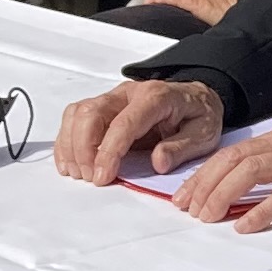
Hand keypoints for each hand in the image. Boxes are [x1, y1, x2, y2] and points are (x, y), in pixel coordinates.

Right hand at [56, 76, 224, 184]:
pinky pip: (75, 118)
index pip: (124, 122)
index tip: (102, 176)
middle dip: (84, 149)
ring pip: (78, 114)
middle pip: (91, 113)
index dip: (109, 151)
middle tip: (92, 177)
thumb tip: (158, 161)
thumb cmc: (198, 115)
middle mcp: (129, 92)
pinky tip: (71, 163)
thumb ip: (181, 148)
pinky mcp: (103, 106)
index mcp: (156, 97)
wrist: (196, 98)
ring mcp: (113, 98)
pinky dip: (67, 141)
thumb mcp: (204, 134)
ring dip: (72, 146)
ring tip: (81, 173)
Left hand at [177, 123, 271, 229]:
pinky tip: (247, 226)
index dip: (203, 175)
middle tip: (188, 211)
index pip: (233, 153)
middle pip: (235, 159)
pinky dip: (264, 209)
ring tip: (208, 217)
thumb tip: (240, 193)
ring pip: (254, 171)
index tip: (183, 198)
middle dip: (205, 185)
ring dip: (225, 195)